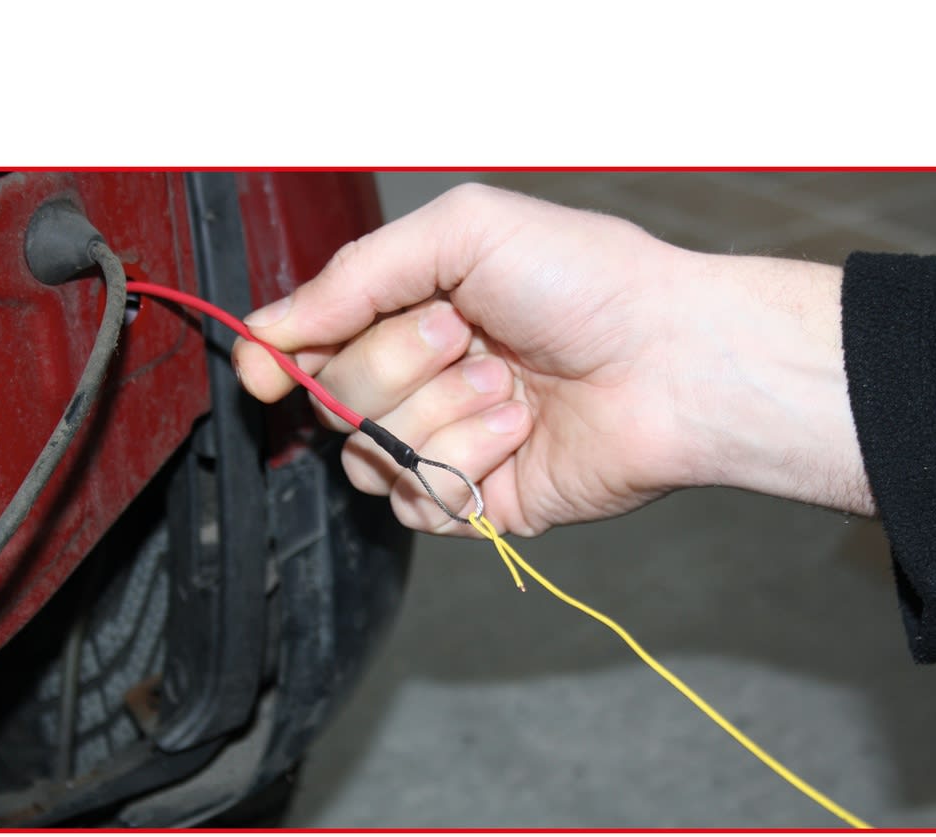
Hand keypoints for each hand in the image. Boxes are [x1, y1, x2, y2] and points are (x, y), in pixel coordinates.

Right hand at [233, 183, 873, 535]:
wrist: (672, 361)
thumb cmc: (586, 283)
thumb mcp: (464, 234)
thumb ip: (358, 275)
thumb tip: (272, 328)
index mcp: (416, 314)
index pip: (315, 344)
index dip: (279, 358)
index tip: (264, 369)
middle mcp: (425, 382)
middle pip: (335, 401)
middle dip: (394, 365)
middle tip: (465, 335)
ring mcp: (450, 444)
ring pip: (370, 458)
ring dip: (436, 414)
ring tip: (508, 387)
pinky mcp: (478, 501)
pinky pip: (420, 502)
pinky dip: (466, 461)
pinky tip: (519, 432)